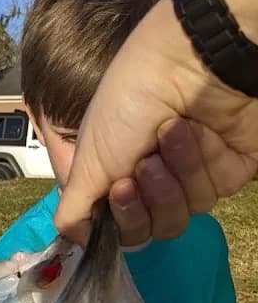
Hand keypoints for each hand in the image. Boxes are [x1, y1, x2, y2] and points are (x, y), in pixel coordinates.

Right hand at [56, 0, 257, 245]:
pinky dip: (201, 162)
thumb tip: (74, 241)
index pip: (121, 229)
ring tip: (175, 132)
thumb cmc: (129, 102)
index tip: (120, 187)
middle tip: (146, 162)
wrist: (188, 62)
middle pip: (154, 228)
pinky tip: (201, 131)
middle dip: (150, 197)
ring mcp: (193, 179)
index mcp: (118, 180)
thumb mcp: (88, 159)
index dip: (123, 217)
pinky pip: (213, 192)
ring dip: (177, 172)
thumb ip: (73, 210)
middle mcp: (154, 184)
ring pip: (185, 213)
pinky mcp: (229, 172)